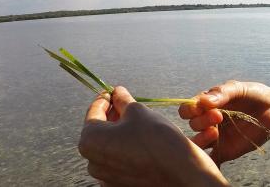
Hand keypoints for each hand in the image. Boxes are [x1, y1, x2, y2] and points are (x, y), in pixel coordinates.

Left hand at [79, 86, 228, 185]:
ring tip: (136, 125)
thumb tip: (118, 93)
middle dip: (111, 117)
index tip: (112, 91)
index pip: (94, 112)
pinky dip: (125, 152)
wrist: (179, 170)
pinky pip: (118, 164)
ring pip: (109, 149)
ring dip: (118, 135)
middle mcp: (92, 161)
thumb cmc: (156, 138)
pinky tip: (140, 144)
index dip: (105, 99)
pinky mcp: (118, 184)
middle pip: (99, 132)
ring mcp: (104, 176)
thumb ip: (123, 100)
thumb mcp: (138, 111)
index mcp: (90, 139)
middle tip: (125, 105)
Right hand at [180, 80, 269, 162]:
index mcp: (207, 105)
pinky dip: (207, 164)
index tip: (202, 106)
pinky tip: (209, 161)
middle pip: (193, 125)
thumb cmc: (255, 95)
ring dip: (201, 139)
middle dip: (202, 120)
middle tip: (219, 115)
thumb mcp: (238, 88)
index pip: (188, 109)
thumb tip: (203, 101)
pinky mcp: (225, 151)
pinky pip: (211, 160)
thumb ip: (221, 93)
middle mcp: (208, 122)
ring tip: (215, 132)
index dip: (190, 109)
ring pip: (197, 143)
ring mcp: (215, 137)